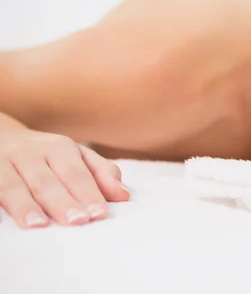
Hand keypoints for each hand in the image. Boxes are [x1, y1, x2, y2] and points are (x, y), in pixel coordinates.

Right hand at [0, 130, 128, 228]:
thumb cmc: (48, 155)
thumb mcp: (77, 156)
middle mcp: (30, 153)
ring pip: (12, 186)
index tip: (99, 214)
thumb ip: (102, 173)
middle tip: (78, 221)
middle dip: (62, 202)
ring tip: (39, 225)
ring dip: (25, 206)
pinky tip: (4, 220)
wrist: (1, 138)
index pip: (76, 173)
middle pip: (46, 181)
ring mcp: (2, 163)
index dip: (87, 193)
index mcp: (59, 148)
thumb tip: (124, 195)